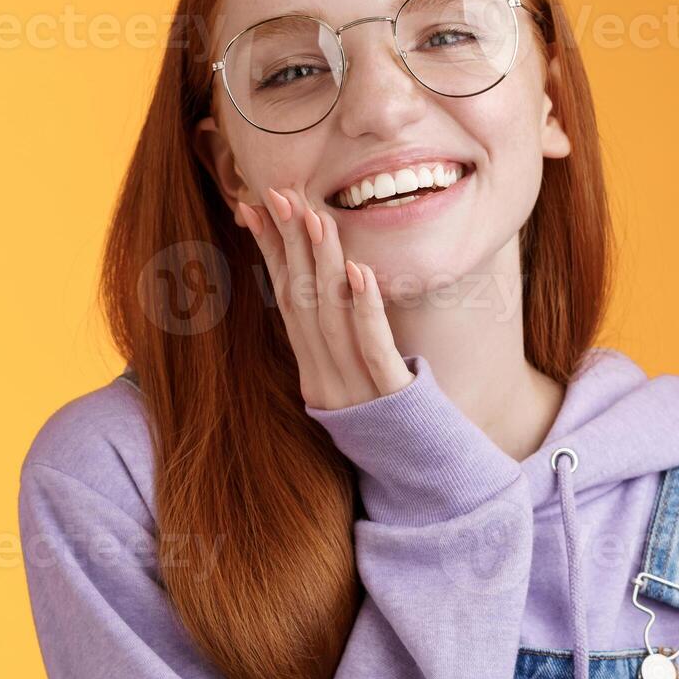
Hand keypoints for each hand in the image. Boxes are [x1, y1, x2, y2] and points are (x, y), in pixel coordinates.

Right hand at [233, 187, 411, 409]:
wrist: (424, 484)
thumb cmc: (391, 426)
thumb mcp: (353, 379)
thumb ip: (336, 338)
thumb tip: (321, 286)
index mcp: (311, 372)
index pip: (283, 300)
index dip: (268, 252)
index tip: (254, 207)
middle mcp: (323, 380)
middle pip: (299, 302)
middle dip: (288, 244)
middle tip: (280, 194)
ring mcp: (353, 391)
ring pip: (330, 319)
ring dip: (321, 265)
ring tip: (318, 219)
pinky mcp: (389, 399)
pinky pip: (371, 347)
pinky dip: (364, 307)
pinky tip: (359, 272)